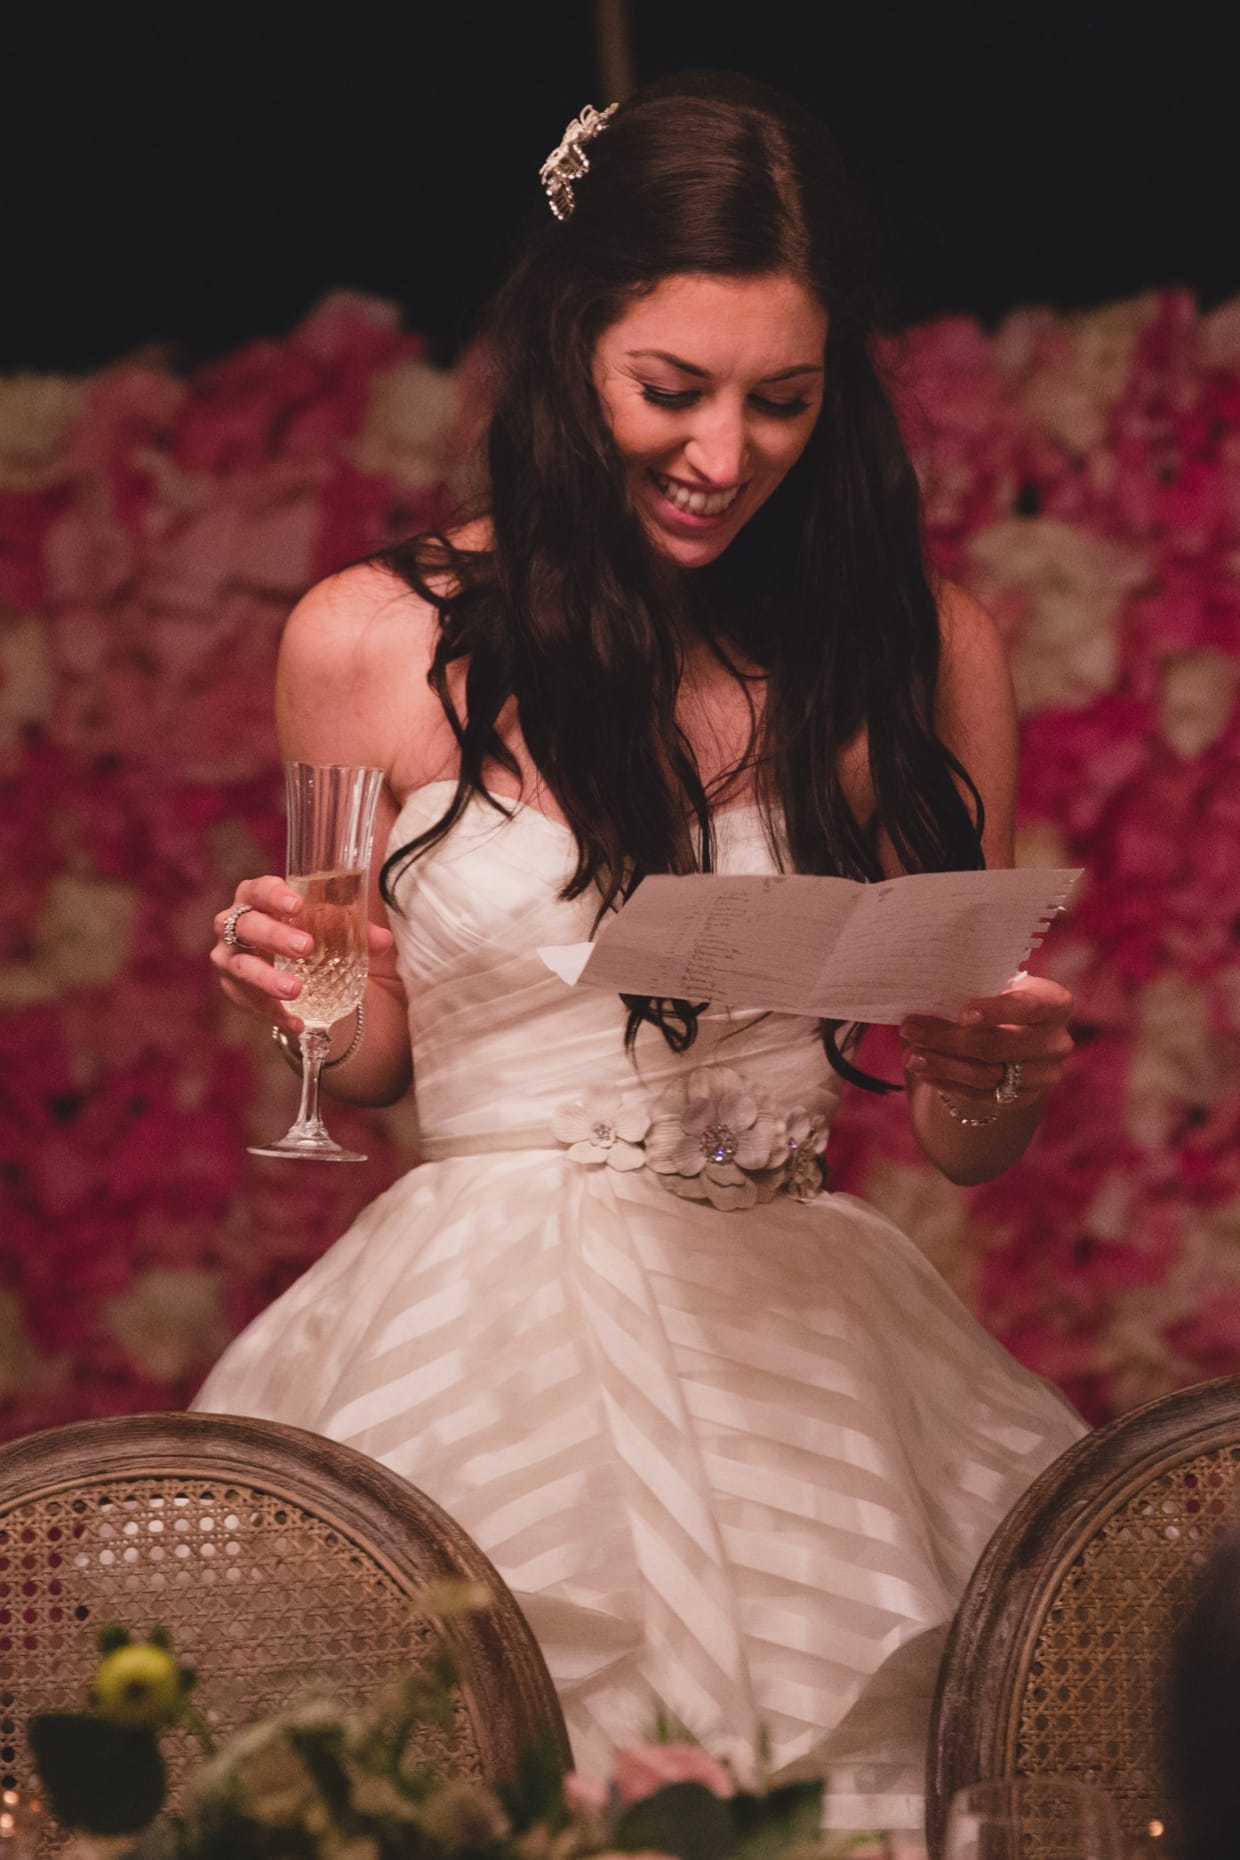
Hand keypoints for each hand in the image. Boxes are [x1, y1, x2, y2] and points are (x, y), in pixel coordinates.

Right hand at [210, 876, 394, 1035]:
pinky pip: (248, 1002)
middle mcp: (236, 924)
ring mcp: (229, 957)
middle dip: (275, 936)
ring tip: (296, 990)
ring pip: (241, 966)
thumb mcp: (334, 929)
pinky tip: (297, 1023)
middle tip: (306, 948)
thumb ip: (358, 931)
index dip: (274, 895)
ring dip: (267, 979)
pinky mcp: (233, 988)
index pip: (259, 890)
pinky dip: (274, 1013)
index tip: (297, 906)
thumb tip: (382, 939)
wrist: (296, 968)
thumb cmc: (311, 934)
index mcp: (258, 898)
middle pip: (247, 925)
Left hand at [899, 973, 1074, 1110]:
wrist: (1009, 1030)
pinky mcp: (1024, 1098)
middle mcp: (1056, 1041)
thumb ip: (967, 990)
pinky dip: (949, 1083)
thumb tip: (922, 997)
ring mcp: (1044, 1074)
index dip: (997, 1011)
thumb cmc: (994, 996)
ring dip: (944, 1065)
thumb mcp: (989, 986)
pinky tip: (924, 1072)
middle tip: (911, 1030)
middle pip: (1001, 1045)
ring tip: (911, 1056)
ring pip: (988, 1074)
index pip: (1029, 1006)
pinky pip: (982, 1095)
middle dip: (950, 1038)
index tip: (962, 1013)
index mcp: (1054, 1003)